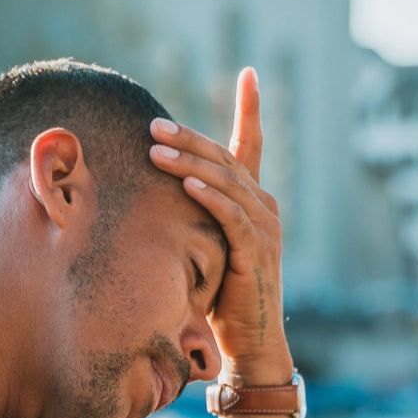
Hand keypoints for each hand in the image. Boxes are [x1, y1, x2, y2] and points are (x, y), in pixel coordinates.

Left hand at [148, 67, 292, 383]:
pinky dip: (209, 197)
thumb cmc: (222, 298)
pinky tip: (185, 184)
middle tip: (152, 124)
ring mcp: (264, 229)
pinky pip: (231, 216)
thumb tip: (155, 193)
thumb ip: (194, 217)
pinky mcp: (255, 253)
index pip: (252, 145)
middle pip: (225, 159)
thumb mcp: (206, 248)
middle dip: (189, 138)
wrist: (250, 343)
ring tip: (155, 150)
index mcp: (254, 202)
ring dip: (189, 163)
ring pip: (226, 183)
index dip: (251, 108)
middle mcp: (264, 208)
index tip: (249, 74)